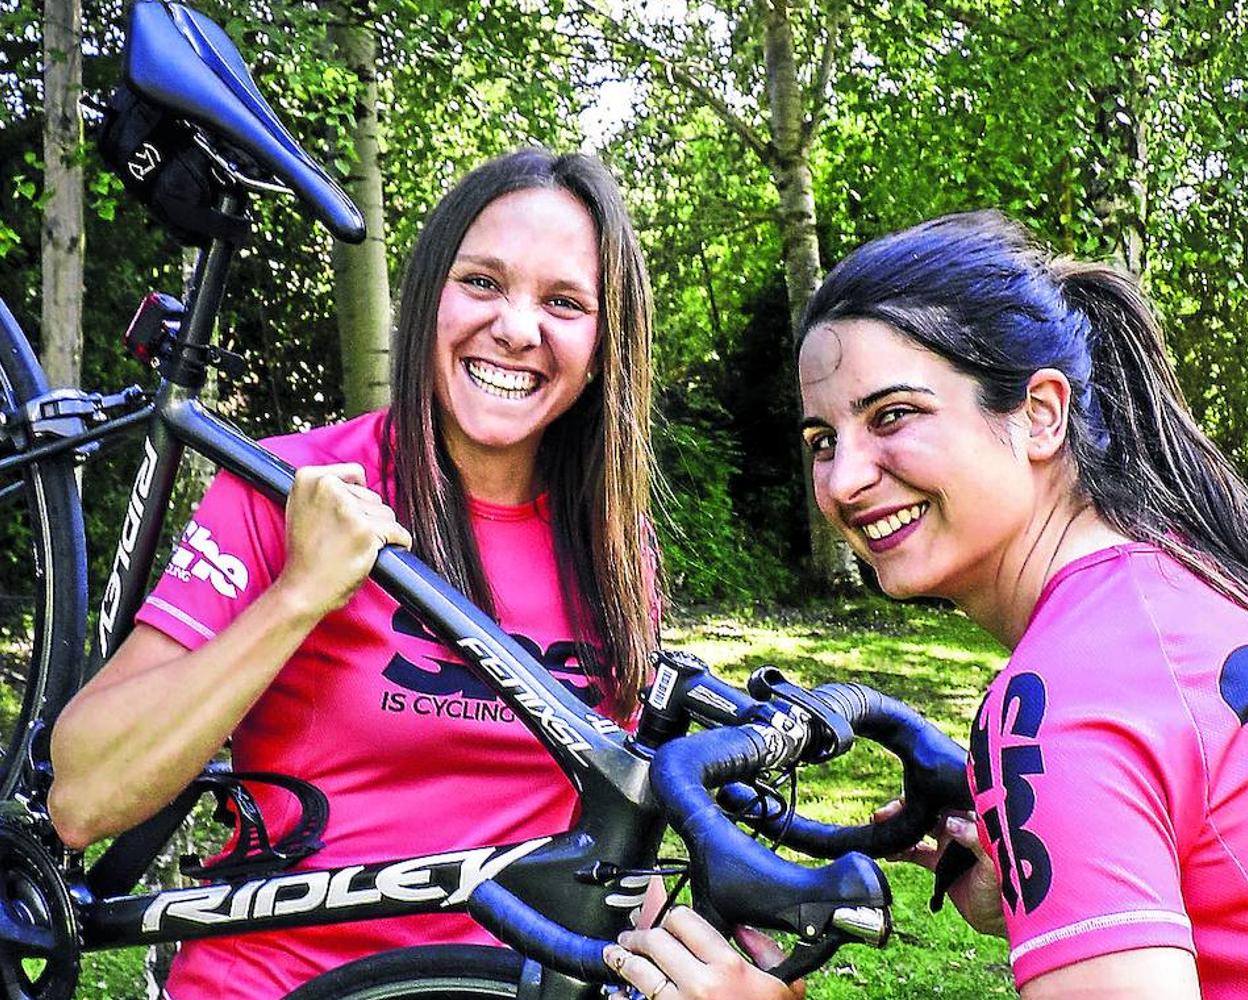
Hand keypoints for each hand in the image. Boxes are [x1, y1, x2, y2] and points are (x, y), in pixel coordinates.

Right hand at [276, 463, 411, 618]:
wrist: (302, 588)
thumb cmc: (306, 553)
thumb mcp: (304, 508)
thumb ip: (327, 489)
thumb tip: (361, 480)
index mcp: (309, 478)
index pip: (355, 473)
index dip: (358, 497)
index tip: (347, 518)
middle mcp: (327, 487)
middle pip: (372, 495)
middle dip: (367, 517)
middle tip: (345, 539)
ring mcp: (348, 509)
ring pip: (386, 513)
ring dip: (380, 532)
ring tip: (355, 547)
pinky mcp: (366, 529)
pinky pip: (398, 532)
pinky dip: (398, 543)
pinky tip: (381, 552)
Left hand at [603, 906, 803, 999]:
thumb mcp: (786, 982)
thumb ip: (764, 947)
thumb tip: (740, 926)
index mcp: (728, 967)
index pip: (684, 921)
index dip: (672, 916)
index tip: (668, 920)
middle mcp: (699, 985)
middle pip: (655, 942)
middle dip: (640, 934)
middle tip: (632, 935)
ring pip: (638, 973)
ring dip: (622, 959)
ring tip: (616, 954)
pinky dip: (621, 998)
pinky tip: (617, 992)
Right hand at [872, 798, 1005, 936]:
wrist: (1002, 920)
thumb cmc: (1009, 887)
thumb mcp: (995, 861)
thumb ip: (976, 839)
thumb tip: (951, 822)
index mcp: (975, 820)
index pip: (947, 798)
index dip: (926, 793)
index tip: (908, 793)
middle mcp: (961, 828)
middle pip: (928, 810)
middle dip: (906, 808)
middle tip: (886, 813)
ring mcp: (949, 845)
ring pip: (918, 829)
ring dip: (900, 827)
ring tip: (881, 828)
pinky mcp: (940, 864)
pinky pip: (916, 852)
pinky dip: (901, 850)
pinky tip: (888, 852)